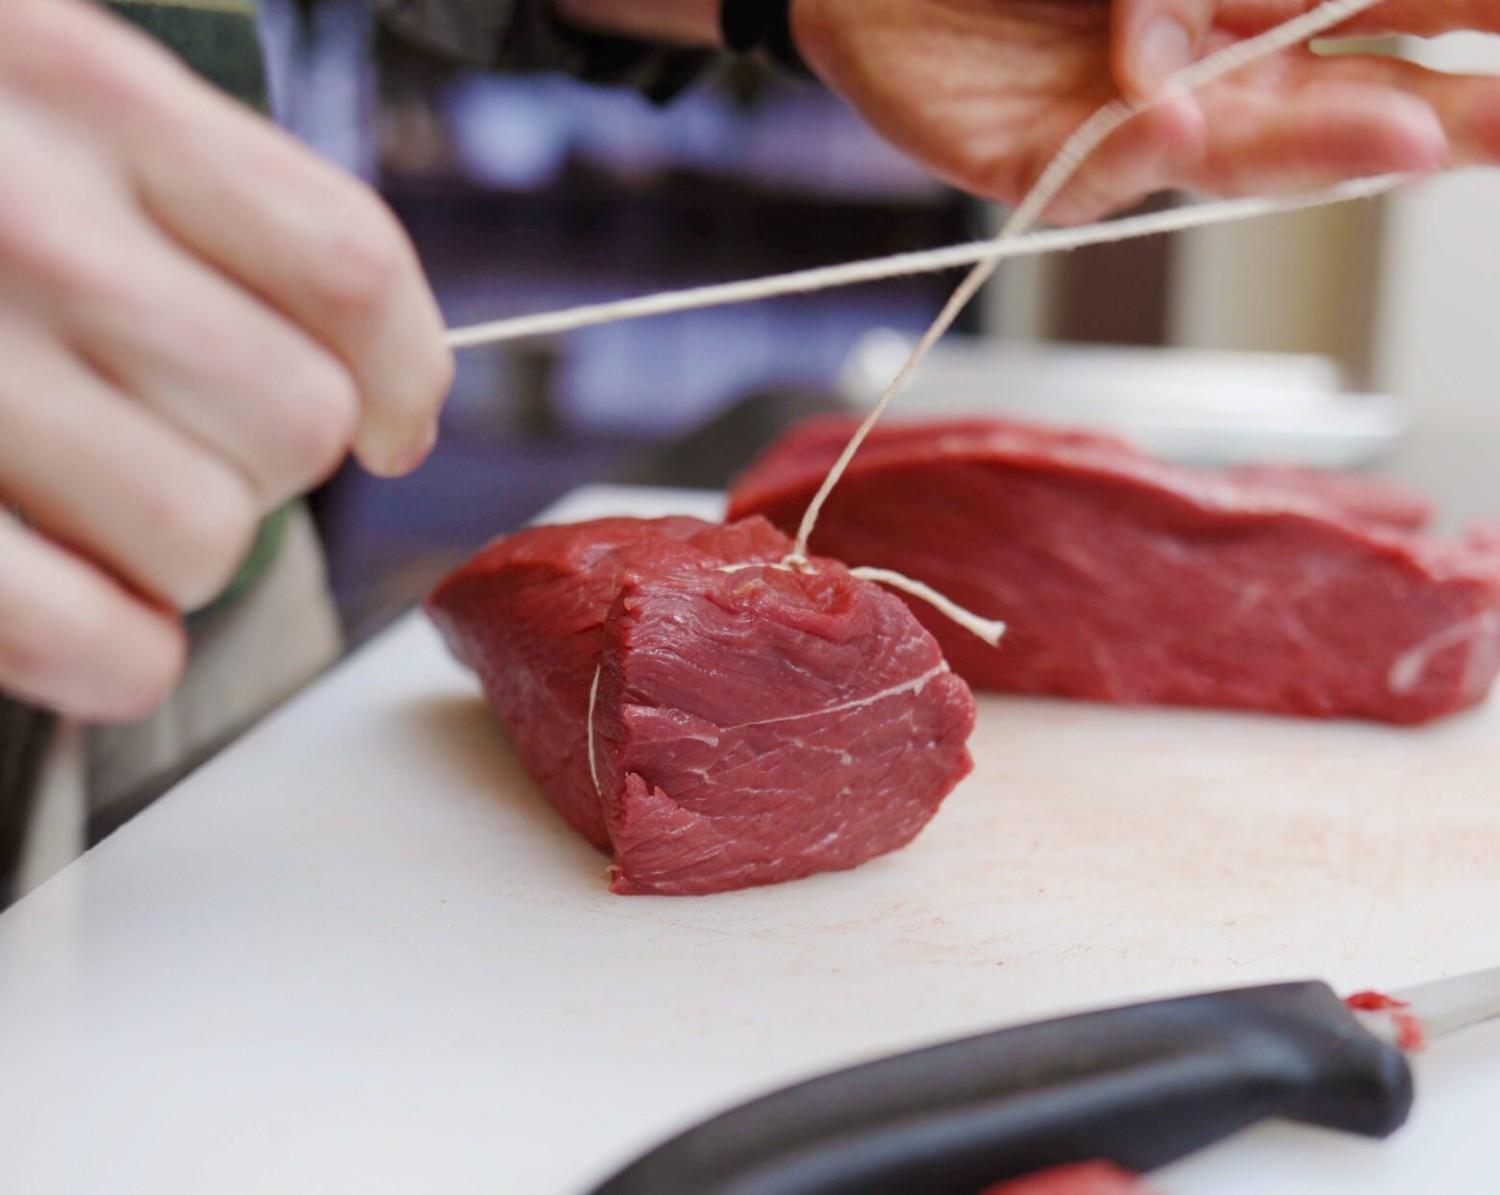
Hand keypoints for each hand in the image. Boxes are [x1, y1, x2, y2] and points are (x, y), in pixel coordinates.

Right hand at [0, 0, 452, 719]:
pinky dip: (115, 654)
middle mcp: (19, 222)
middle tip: (184, 441)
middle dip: (267, 463)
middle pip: (290, 422)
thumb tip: (375, 387)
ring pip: (210, 540)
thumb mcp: (31, 90)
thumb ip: (193, 194)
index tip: (389, 420)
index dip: (402, 369)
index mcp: (79, 91)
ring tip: (98, 508)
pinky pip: (97, 642)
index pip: (345, 265)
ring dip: (183, 553)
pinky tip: (80, 616)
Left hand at [791, 0, 1499, 222]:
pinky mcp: (1043, 171)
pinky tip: (1174, 114)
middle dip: (1463, 110)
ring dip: (1330, 144)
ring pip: (1247, 153)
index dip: (1475, 26)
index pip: (1403, 13)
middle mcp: (1225, 72)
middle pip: (1363, 100)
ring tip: (1417, 139)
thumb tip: (1199, 71)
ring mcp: (1141, 128)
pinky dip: (1135, 145)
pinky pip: (1099, 170)